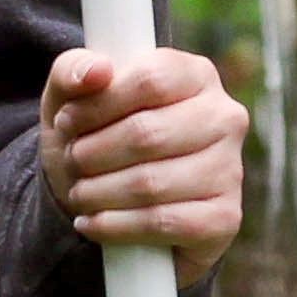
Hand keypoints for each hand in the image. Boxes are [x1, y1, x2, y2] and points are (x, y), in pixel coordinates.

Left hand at [40, 43, 246, 283]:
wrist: (112, 195)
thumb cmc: (94, 133)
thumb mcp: (71, 96)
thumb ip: (72, 70)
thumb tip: (96, 70)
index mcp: (195, 74)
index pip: (150, 80)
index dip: (98, 105)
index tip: (66, 122)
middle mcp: (224, 118)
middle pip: (148, 135)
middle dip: (93, 153)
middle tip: (71, 161)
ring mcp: (230, 169)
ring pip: (151, 184)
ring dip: (98, 192)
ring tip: (78, 192)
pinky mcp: (224, 217)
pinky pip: (164, 224)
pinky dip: (116, 226)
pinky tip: (92, 222)